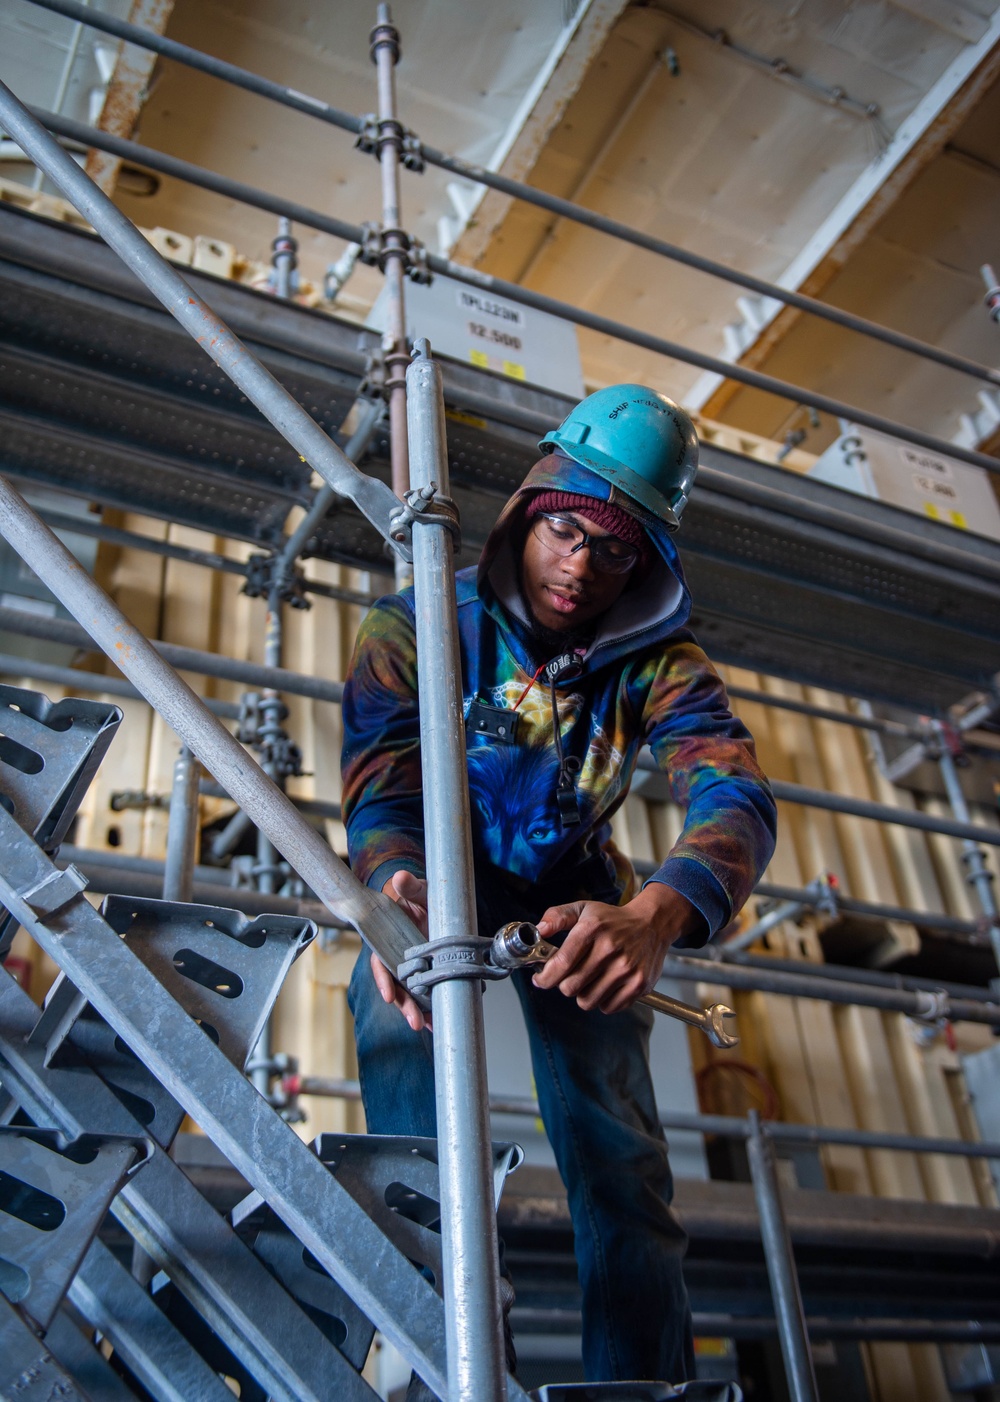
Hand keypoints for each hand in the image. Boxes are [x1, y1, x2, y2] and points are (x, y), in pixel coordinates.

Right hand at [373, 871, 431, 1032]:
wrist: (427, 900)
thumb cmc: (415, 895)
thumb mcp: (414, 889)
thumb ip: (410, 886)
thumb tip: (400, 878)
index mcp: (387, 937)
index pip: (381, 961)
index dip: (384, 979)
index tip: (389, 995)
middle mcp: (397, 954)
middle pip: (396, 984)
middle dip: (404, 1005)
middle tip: (415, 1021)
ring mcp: (412, 964)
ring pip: (410, 992)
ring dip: (417, 1010)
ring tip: (428, 1025)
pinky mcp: (427, 969)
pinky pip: (426, 989)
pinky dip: (430, 1004)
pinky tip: (436, 1018)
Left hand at [532, 883, 699, 1014]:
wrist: (652, 924)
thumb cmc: (614, 920)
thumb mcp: (583, 908)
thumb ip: (557, 916)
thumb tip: (539, 930)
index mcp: (592, 929)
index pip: (561, 964)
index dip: (545, 977)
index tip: (541, 979)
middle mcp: (610, 949)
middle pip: (571, 987)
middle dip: (564, 984)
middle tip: (569, 976)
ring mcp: (626, 969)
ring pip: (587, 1001)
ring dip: (583, 994)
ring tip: (590, 979)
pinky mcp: (639, 984)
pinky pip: (608, 1007)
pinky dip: (603, 1001)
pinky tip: (606, 984)